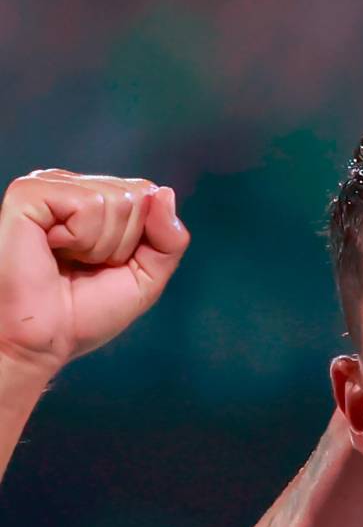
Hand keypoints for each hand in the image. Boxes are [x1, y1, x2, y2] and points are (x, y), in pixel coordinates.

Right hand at [0, 169, 188, 376]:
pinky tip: (53, 250)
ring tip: (68, 261)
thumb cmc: (84, 312)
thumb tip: (165, 194)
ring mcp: (49, 187)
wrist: (44, 339)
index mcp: (96, 202)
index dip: (143, 240)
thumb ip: (169, 240)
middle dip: (123, 244)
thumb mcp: (147, 278)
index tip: (111, 265)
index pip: (149, 195)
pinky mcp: (29, 194)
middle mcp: (72, 188)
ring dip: (101, 245)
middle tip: (86, 266)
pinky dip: (81, 238)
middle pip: (137, 196)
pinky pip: (88, 203)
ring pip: (117, 199)